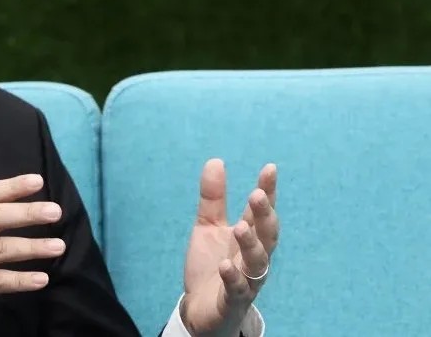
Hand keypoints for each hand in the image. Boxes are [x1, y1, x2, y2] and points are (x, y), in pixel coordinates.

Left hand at [181, 159, 278, 336]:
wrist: (199, 308)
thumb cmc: (211, 266)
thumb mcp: (207, 227)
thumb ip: (213, 198)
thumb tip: (216, 161)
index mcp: (249, 237)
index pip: (261, 212)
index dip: (268, 191)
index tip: (270, 168)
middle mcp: (253, 257)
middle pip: (267, 235)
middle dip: (264, 215)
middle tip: (257, 194)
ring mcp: (247, 280)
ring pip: (257, 262)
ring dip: (251, 244)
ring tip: (240, 227)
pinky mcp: (232, 301)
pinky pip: (237, 290)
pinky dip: (233, 277)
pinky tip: (225, 264)